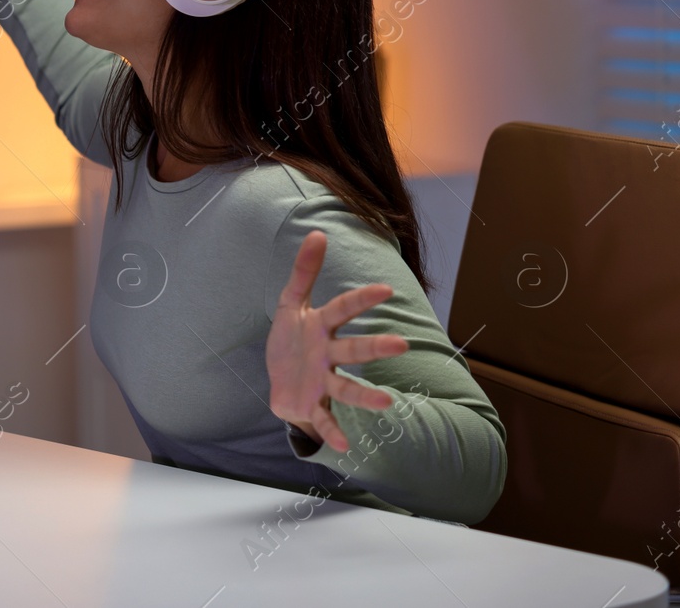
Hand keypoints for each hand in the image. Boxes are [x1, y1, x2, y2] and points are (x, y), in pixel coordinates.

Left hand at [265, 229, 409, 452]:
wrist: (278, 380)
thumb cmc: (291, 339)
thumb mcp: (290, 303)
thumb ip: (304, 271)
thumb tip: (319, 233)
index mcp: (321, 327)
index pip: (341, 310)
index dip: (360, 300)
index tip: (385, 289)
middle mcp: (328, 355)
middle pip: (352, 349)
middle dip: (374, 348)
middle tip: (401, 345)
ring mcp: (322, 381)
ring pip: (346, 387)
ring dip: (365, 395)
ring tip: (386, 403)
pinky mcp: (311, 404)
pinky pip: (324, 418)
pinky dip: (333, 432)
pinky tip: (345, 445)